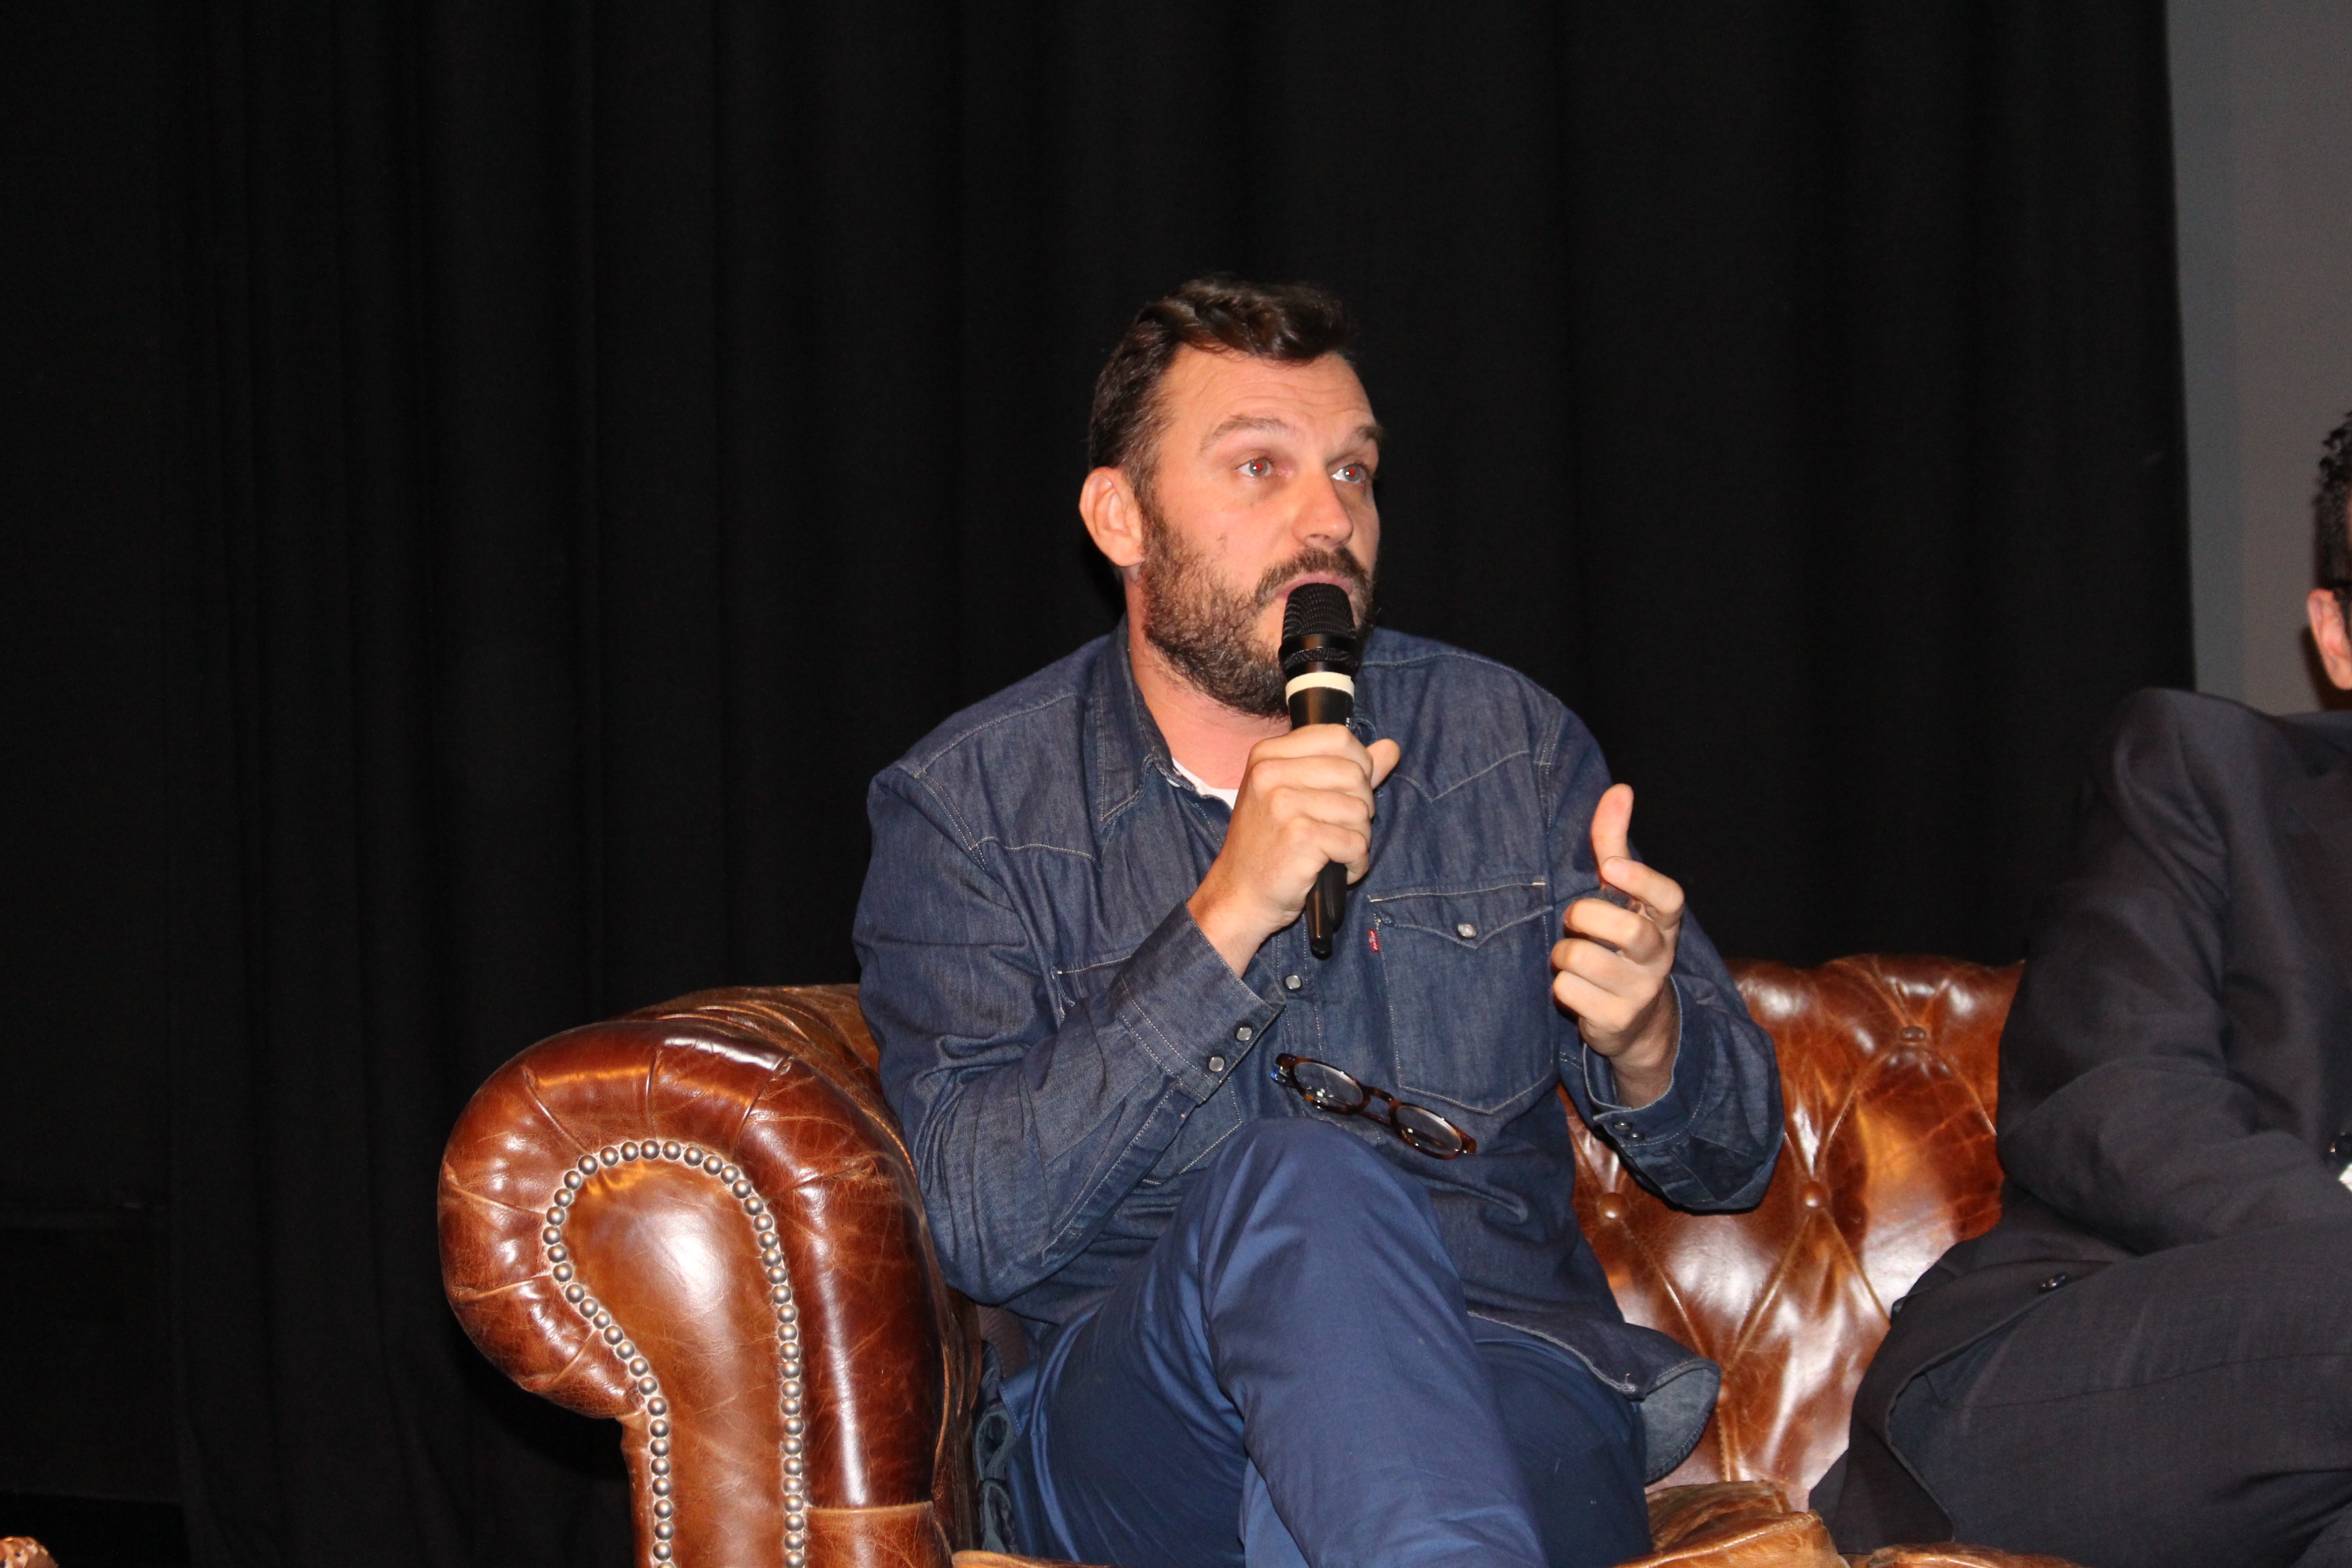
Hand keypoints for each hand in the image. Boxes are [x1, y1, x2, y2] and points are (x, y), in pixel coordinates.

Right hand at [1188, 729, 1402, 973]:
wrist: (1239, 895)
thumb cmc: (1270, 846)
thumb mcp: (1297, 796)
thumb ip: (1346, 768)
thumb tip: (1391, 748)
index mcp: (1268, 755)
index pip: (1338, 737)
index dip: (1358, 764)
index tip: (1347, 792)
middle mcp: (1270, 773)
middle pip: (1354, 773)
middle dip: (1361, 807)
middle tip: (1339, 830)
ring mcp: (1282, 804)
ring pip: (1359, 810)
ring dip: (1358, 839)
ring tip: (1334, 853)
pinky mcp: (1299, 837)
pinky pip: (1356, 843)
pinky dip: (1355, 863)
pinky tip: (1336, 870)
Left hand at [1551, 783, 1684, 1106]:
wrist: (1636, 1022)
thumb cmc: (1618, 943)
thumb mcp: (1620, 896)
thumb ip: (1615, 844)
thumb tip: (1619, 790)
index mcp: (1663, 921)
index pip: (1668, 897)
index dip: (1641, 880)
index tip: (1611, 867)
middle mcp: (1658, 956)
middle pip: (1624, 930)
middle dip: (1584, 918)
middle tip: (1573, 920)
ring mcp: (1640, 992)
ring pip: (1583, 959)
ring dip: (1563, 955)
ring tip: (1572, 958)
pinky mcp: (1616, 1021)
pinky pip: (1569, 991)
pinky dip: (1561, 987)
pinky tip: (1573, 988)